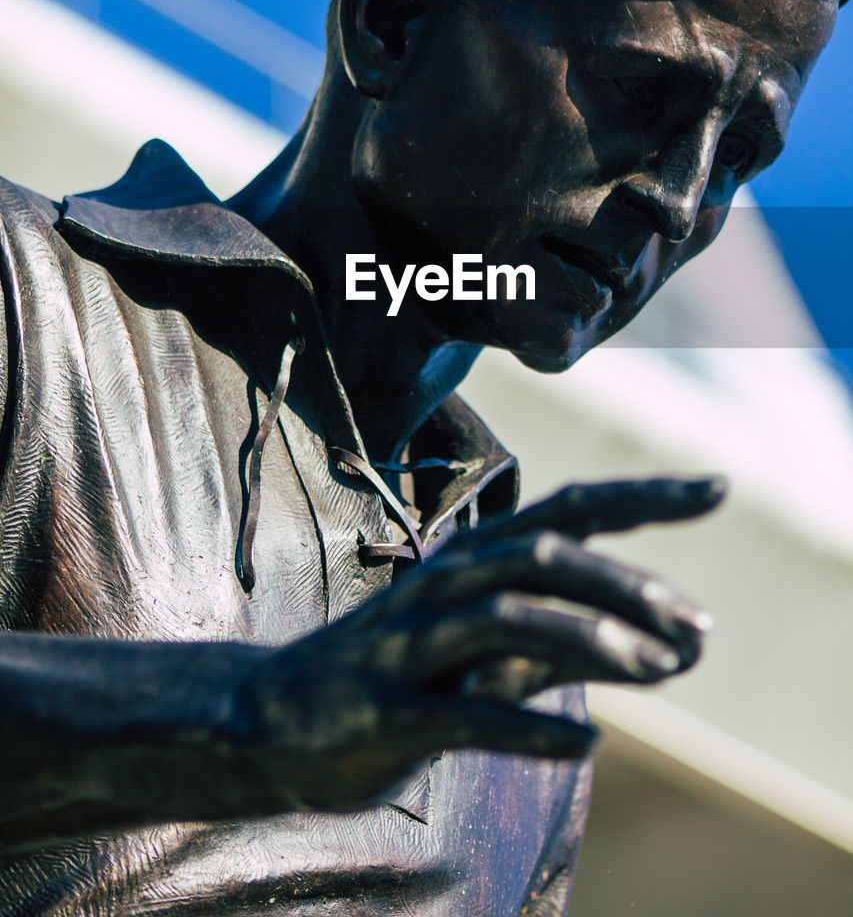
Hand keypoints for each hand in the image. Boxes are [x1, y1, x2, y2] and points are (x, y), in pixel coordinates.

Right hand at [236, 476, 723, 812]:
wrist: (274, 720)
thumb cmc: (403, 676)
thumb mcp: (494, 653)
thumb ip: (576, 646)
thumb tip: (675, 650)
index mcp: (473, 562)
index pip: (569, 509)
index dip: (644, 495)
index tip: (718, 488)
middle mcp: (445, 585)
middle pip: (544, 556)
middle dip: (626, 581)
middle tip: (695, 623)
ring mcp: (412, 644)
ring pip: (507, 618)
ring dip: (591, 638)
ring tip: (658, 670)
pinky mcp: (387, 709)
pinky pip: (465, 713)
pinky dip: (529, 725)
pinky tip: (587, 743)